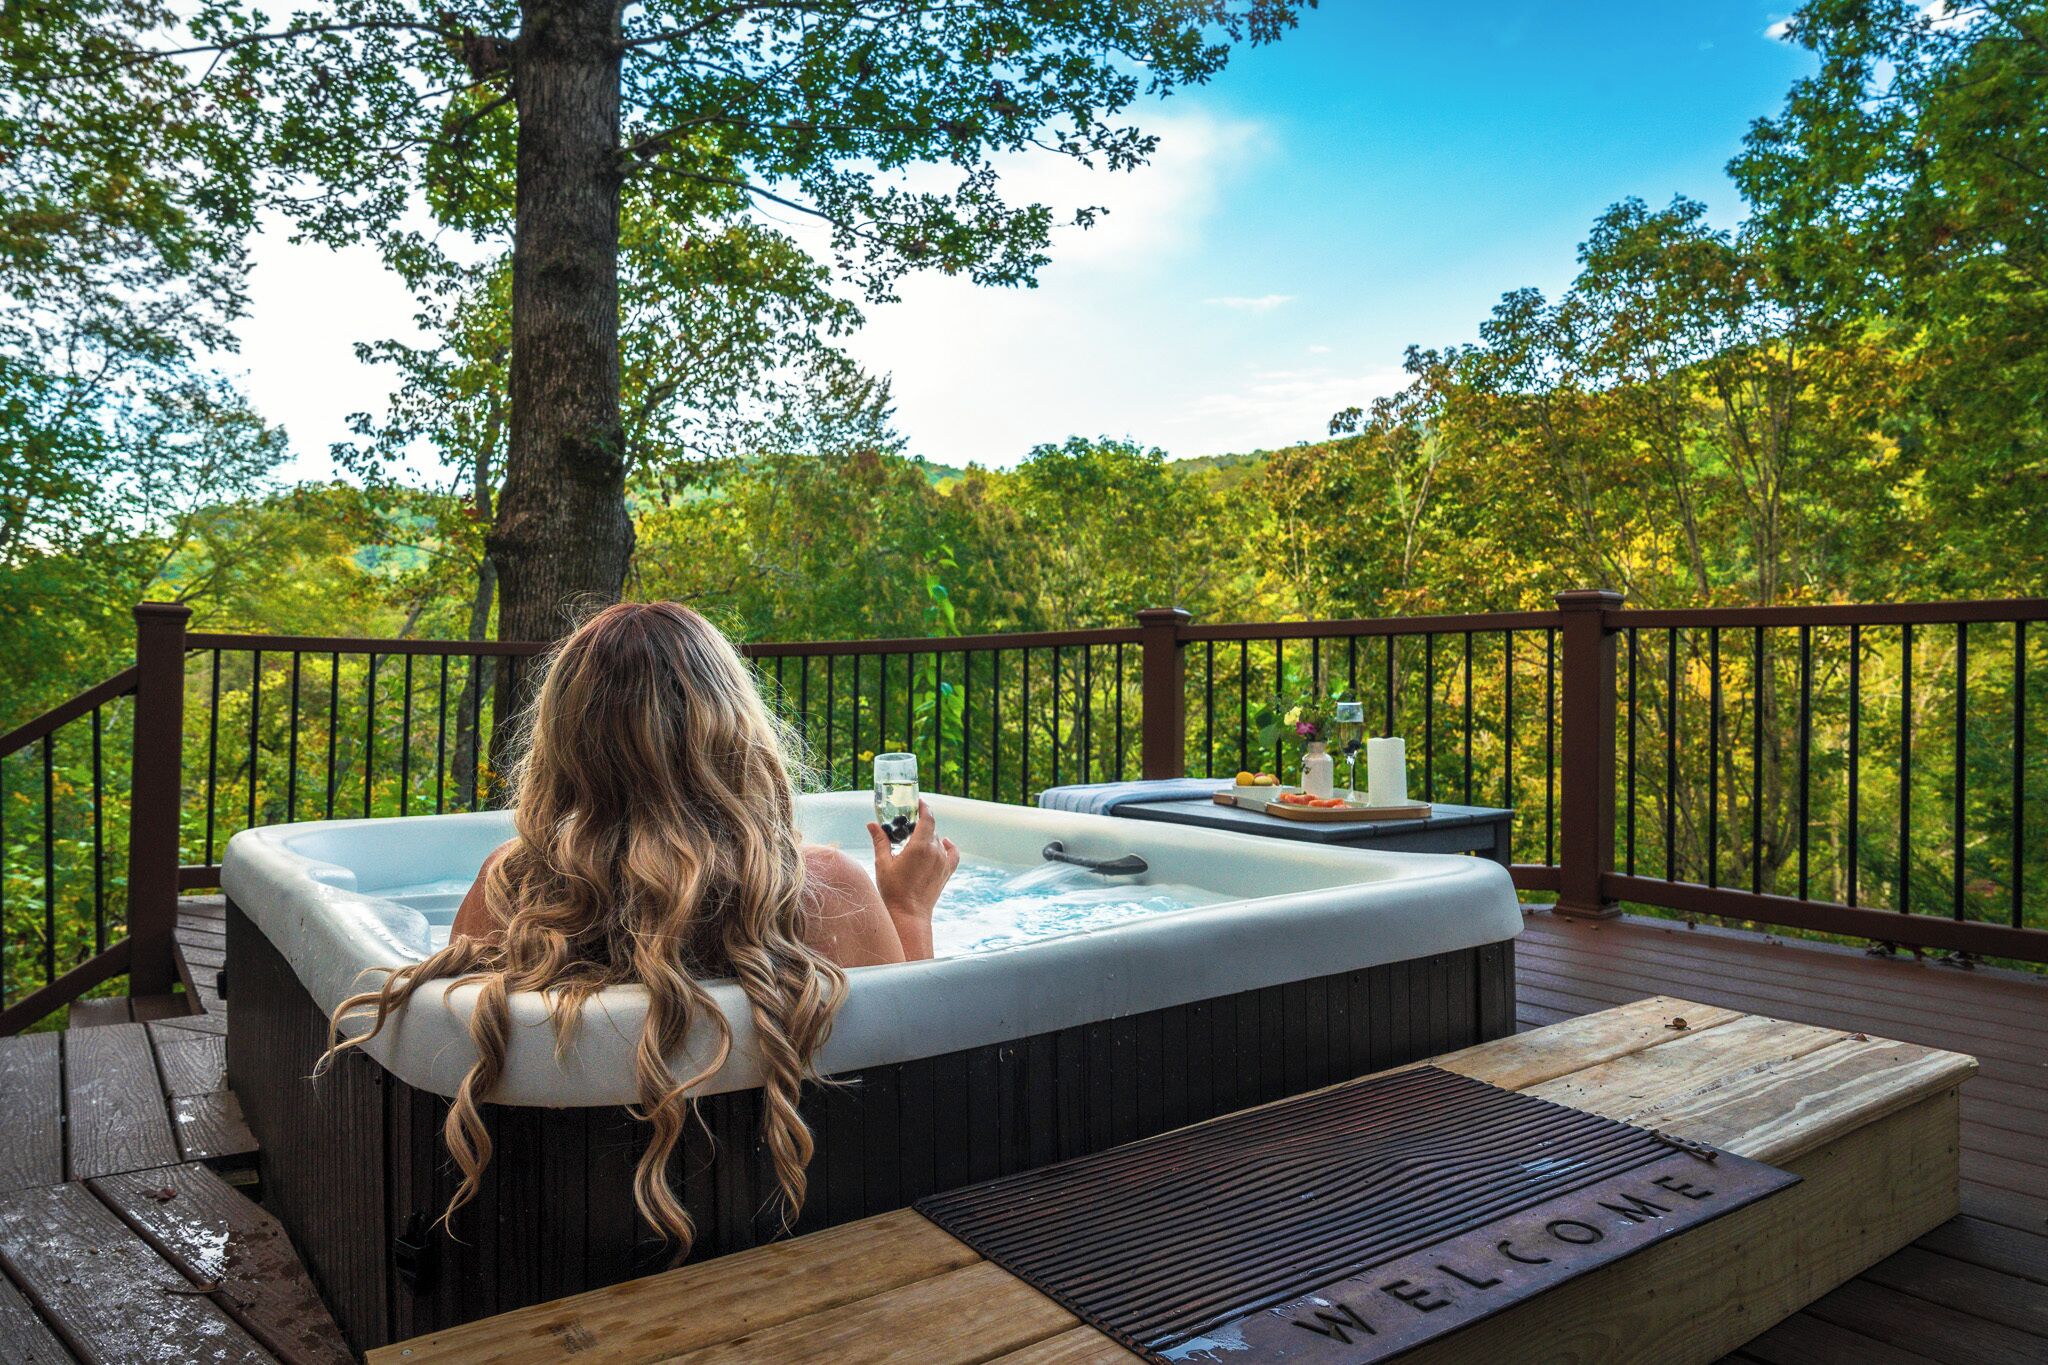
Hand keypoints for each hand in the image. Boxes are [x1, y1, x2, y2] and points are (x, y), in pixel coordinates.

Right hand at [867, 800, 958, 924]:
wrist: (908, 914)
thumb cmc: (893, 890)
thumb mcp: (882, 863)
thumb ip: (880, 841)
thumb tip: (871, 824)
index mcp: (920, 846)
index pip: (927, 817)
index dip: (923, 806)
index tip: (917, 801)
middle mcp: (935, 851)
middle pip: (930, 829)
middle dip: (918, 824)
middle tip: (905, 826)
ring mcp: (943, 862)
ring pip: (938, 840)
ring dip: (927, 837)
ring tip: (913, 842)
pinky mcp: (946, 872)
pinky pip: (953, 853)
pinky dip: (948, 846)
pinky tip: (943, 843)